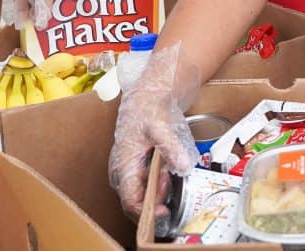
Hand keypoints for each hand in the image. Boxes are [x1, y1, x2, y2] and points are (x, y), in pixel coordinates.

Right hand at [109, 43, 200, 220]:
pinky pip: (142, 183)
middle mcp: (121, 169)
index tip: (165, 210)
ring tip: (168, 173)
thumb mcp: (161, 126)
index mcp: (123, 163)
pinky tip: (166, 171)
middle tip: (170, 182)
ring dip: (155, 190)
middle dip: (154, 199)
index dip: (147, 211)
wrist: (148, 93)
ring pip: (139, 192)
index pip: (130, 201)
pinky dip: (155, 183)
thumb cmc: (149, 108)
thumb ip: (170, 147)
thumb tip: (183, 167)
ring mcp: (126, 167)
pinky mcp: (134, 164)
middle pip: (135, 200)